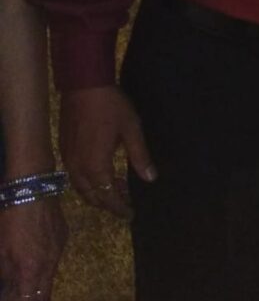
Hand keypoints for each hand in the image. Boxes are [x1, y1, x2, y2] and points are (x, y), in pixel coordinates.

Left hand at [0, 198, 66, 300]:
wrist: (33, 185)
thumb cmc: (10, 216)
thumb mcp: (0, 248)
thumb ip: (5, 272)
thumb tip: (7, 286)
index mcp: (32, 267)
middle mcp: (50, 261)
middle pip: (40, 295)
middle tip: (6, 296)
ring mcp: (59, 247)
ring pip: (48, 277)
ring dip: (32, 283)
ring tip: (15, 275)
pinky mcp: (63, 234)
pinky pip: (52, 259)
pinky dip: (40, 266)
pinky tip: (27, 254)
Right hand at [59, 85, 156, 219]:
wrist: (84, 86)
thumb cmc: (112, 107)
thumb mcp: (132, 129)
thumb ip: (140, 156)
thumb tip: (151, 178)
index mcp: (96, 166)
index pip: (107, 197)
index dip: (120, 208)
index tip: (131, 214)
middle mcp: (78, 169)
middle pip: (92, 197)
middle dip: (109, 203)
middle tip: (125, 202)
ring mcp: (68, 160)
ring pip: (81, 189)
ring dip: (97, 193)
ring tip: (116, 187)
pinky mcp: (64, 150)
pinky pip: (74, 177)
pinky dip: (87, 182)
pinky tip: (100, 173)